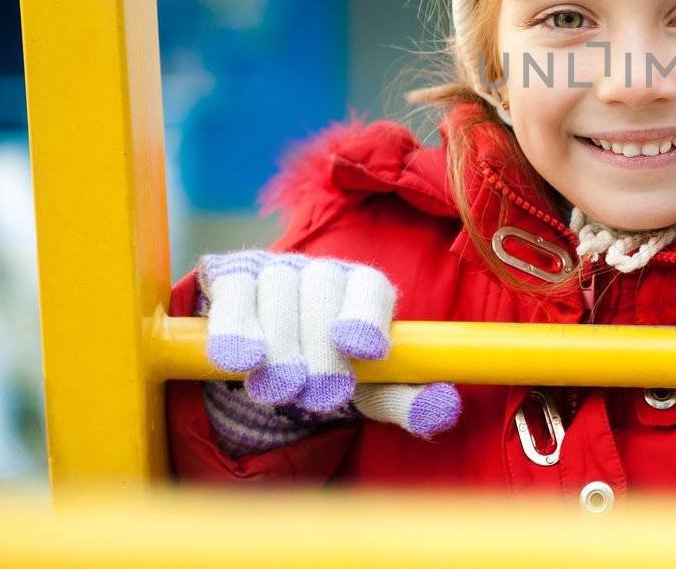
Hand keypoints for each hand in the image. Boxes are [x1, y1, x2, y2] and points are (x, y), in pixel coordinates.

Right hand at [197, 250, 460, 437]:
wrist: (267, 361)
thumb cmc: (332, 370)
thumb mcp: (368, 391)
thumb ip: (404, 401)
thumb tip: (445, 408)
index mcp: (364, 287)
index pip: (370, 288)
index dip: (367, 315)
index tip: (364, 351)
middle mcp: (322, 270)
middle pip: (323, 292)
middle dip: (320, 345)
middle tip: (318, 394)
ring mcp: (275, 268)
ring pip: (277, 290)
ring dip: (279, 342)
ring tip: (280, 390)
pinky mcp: (231, 275)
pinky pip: (234, 292)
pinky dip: (234, 325)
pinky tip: (238, 360)